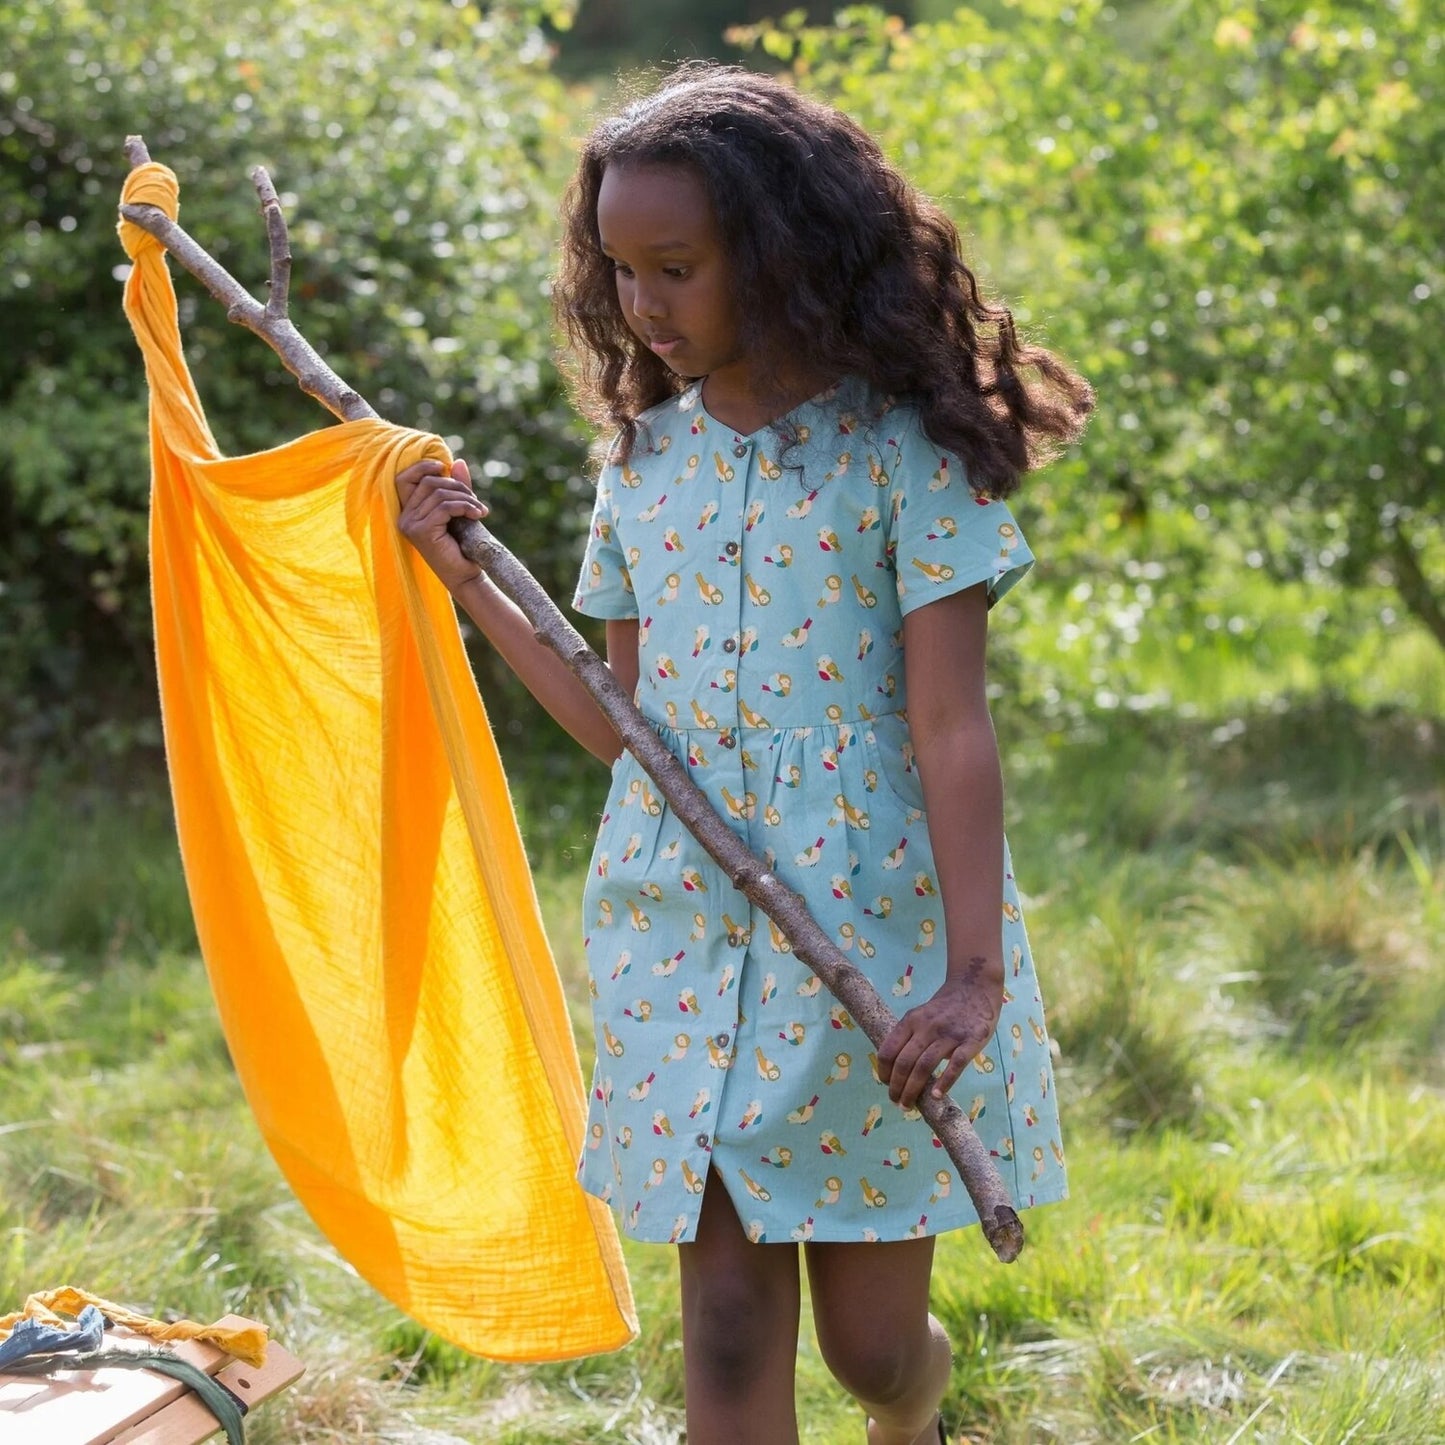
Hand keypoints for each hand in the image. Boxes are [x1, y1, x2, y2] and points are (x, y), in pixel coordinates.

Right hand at [396, 457, 488, 591]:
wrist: (466, 576)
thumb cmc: (462, 545)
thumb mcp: (458, 511)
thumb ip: (455, 487)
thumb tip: (457, 461)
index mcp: (408, 512)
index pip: (404, 479)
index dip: (422, 467)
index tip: (444, 467)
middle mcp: (404, 518)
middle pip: (428, 482)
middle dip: (456, 485)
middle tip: (475, 500)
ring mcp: (411, 525)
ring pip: (439, 494)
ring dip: (465, 498)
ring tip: (479, 511)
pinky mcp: (422, 532)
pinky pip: (446, 507)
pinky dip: (465, 507)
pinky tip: (478, 515)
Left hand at [876, 962, 1003, 1110]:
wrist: (974, 987)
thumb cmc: (944, 1008)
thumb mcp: (919, 1015)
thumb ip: (907, 1036)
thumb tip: (893, 1068)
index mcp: (911, 1020)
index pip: (889, 1050)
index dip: (884, 1071)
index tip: (885, 1085)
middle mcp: (927, 1027)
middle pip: (905, 1062)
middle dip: (897, 1087)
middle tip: (897, 1103)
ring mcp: (949, 1034)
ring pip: (925, 1066)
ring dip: (913, 1090)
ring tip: (909, 1105)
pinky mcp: (971, 1041)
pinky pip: (956, 1065)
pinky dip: (945, 1082)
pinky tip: (936, 1096)